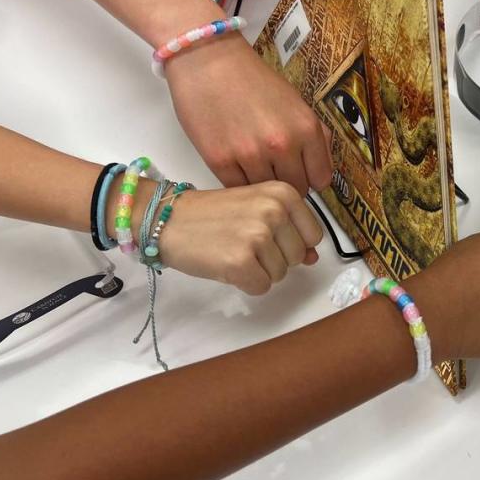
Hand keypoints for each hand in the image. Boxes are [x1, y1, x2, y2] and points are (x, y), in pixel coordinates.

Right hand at [157, 181, 322, 294]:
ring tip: (232, 250)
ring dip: (259, 270)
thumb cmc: (212, 214)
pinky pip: (261, 287)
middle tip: (243, 243)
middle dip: (274, 258)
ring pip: (281, 274)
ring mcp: (258, 236)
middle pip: (297, 257)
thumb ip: (290, 229)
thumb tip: (314, 258)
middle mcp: (274, 210)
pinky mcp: (241, 262)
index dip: (291, 243)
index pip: (313, 235)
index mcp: (283, 193)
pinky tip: (227, 265)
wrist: (166, 219)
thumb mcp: (257, 208)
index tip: (267, 236)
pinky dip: (246, 283)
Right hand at [165, 36, 332, 195]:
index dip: (311, 177)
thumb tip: (321, 166)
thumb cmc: (251, 79)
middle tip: (274, 168)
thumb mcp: (295, 102)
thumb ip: (314, 135)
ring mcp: (251, 154)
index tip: (301, 173)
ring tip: (252, 161)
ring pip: (265, 192)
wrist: (208, 60)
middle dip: (287, 182)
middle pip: (295, 190)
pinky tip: (236, 163)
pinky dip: (238, 182)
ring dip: (261, 182)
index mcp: (306, 128)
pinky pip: (237, 188)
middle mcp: (282, 144)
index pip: (321, 178)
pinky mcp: (220, 161)